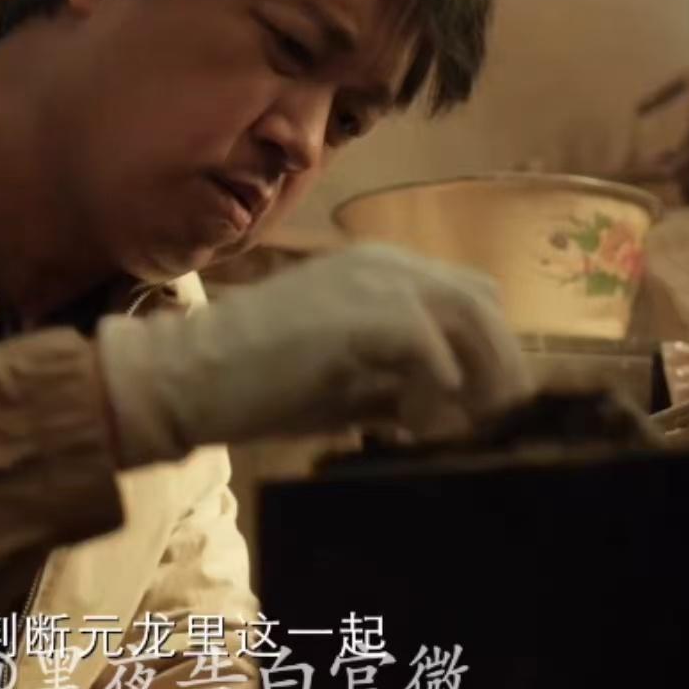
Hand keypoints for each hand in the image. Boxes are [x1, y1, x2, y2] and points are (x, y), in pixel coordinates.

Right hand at [94, 243, 533, 467]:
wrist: (189, 374)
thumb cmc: (257, 381)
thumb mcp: (345, 380)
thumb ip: (397, 382)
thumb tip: (450, 408)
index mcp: (378, 270)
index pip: (468, 293)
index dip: (488, 347)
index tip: (486, 403)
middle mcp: (384, 263)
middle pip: (482, 300)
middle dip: (500, 361)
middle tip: (495, 419)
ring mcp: (375, 282)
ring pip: (471, 315)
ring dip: (480, 374)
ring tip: (465, 425)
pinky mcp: (363, 314)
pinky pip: (433, 349)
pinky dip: (437, 391)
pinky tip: (414, 424)